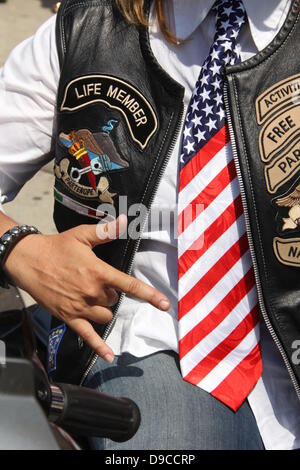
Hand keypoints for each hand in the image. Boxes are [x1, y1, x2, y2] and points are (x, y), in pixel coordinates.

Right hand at [4, 215, 169, 361]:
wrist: (29, 260)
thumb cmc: (57, 247)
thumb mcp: (82, 236)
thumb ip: (106, 231)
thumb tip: (124, 221)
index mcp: (98, 272)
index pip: (129, 285)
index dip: (149, 295)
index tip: (165, 304)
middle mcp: (92, 292)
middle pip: (114, 300)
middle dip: (110, 293)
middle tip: (95, 281)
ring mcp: (80, 307)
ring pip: (105, 316)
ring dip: (104, 309)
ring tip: (91, 296)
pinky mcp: (69, 317)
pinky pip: (87, 336)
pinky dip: (99, 347)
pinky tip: (109, 356)